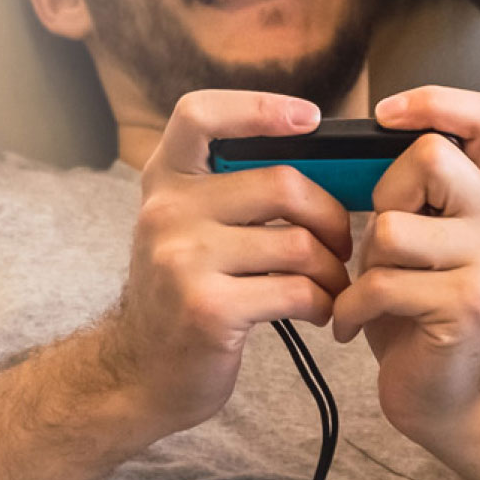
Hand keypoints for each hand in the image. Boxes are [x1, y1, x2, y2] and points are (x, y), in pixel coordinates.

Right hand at [98, 90, 355, 437]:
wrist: (139, 372)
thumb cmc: (183, 293)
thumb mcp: (185, 227)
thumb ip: (229, 190)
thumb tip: (321, 159)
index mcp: (164, 181)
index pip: (200, 114)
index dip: (260, 107)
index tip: (311, 119)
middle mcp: (166, 212)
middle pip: (281, 184)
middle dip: (330, 215)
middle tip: (340, 243)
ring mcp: (183, 260)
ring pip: (298, 244)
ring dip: (332, 269)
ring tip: (330, 286)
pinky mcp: (208, 308)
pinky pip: (296, 291)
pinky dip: (322, 303)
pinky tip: (318, 312)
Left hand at [332, 87, 479, 450]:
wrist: (439, 393)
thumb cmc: (410, 308)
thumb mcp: (408, 237)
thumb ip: (402, 190)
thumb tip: (341, 147)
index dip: (436, 102)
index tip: (384, 115)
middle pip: (430, 156)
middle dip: (384, 196)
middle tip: (380, 243)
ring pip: (393, 227)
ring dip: (363, 263)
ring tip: (370, 290)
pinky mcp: (467, 305)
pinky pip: (381, 283)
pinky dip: (350, 308)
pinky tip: (350, 323)